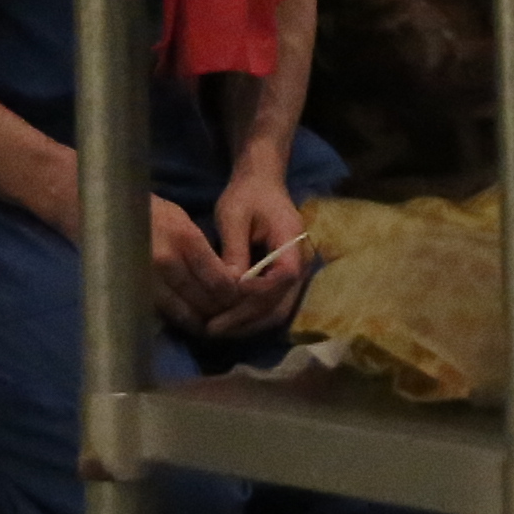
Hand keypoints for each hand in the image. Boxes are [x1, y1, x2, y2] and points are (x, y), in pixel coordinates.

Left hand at [150, 193, 302, 341]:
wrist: (262, 184)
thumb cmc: (247, 195)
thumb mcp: (233, 216)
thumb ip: (234, 250)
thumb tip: (230, 285)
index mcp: (292, 242)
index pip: (281, 279)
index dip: (255, 293)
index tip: (224, 299)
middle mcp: (301, 263)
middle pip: (280, 304)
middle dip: (245, 320)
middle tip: (212, 329)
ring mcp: (296, 274)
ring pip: (277, 311)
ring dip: (247, 323)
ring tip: (216, 329)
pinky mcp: (285, 279)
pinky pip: (272, 305)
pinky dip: (250, 316)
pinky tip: (228, 320)